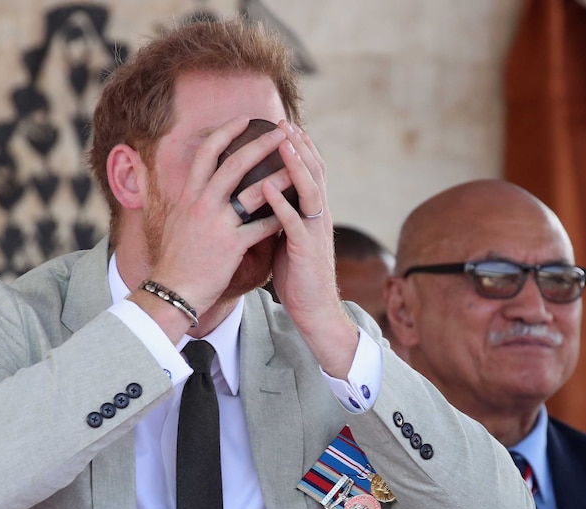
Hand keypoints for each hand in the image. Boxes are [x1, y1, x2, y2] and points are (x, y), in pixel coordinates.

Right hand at [145, 116, 287, 325]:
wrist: (171, 290)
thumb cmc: (176, 258)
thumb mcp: (177, 221)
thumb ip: (189, 200)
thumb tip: (196, 184)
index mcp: (188, 195)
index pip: (206, 153)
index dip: (225, 132)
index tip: (244, 119)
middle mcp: (201, 204)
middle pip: (233, 164)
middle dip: (259, 144)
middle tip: (280, 131)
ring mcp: (216, 224)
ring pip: (254, 193)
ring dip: (279, 178)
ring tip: (298, 168)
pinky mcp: (231, 245)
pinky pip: (262, 227)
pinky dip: (280, 218)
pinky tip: (295, 211)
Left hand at [266, 121, 358, 377]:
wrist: (313, 311)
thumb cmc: (298, 276)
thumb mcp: (289, 239)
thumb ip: (283, 216)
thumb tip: (267, 196)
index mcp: (313, 214)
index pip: (309, 172)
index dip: (299, 148)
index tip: (283, 125)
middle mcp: (318, 218)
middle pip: (314, 172)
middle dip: (299, 145)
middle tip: (284, 122)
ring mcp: (314, 232)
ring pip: (309, 190)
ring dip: (295, 163)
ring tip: (282, 142)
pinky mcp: (306, 251)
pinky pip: (293, 222)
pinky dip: (281, 202)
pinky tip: (268, 185)